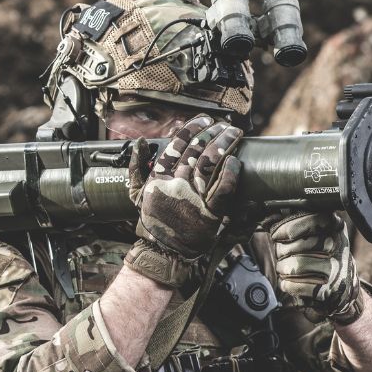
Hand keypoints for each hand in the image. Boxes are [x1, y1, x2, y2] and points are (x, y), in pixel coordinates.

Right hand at [124, 115, 242, 290]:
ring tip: (233, 132)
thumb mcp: (136, 194)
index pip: (175, 145)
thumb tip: (140, 144)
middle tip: (223, 124)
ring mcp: (192, 198)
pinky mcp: (210, 214)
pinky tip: (235, 161)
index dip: (190, 129)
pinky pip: (223, 189)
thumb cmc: (152, 222)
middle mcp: (175, 185)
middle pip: (195, 150)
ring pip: (209, 164)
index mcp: (158, 178)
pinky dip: (230, 173)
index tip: (203, 120)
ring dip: (223, 144)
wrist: (163, 251)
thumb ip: (135, 168)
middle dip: (211, 132)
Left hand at [263, 212, 360, 323]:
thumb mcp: (314, 233)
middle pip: (299, 245)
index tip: (276, 235)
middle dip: (281, 251)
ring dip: (283, 268)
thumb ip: (294, 223)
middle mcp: (339, 247)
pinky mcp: (330, 290)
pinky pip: (299, 285)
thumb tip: (268, 219)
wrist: (342, 286)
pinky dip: (288, 284)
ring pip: (297, 266)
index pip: (312, 221)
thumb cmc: (320, 255)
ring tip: (283, 268)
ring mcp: (337, 269)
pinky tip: (288, 282)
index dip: (289, 227)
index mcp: (335, 228)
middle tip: (280, 254)